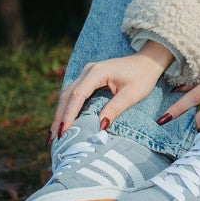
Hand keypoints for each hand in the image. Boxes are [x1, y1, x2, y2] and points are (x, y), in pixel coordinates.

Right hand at [50, 41, 173, 139]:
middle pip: (67, 96)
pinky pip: (74, 94)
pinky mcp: (88, 78)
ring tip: (54, 135)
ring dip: (61, 114)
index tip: (63, 132)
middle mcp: (87, 70)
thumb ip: (114, 109)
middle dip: (59, 118)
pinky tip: (64, 122)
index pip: (77, 95)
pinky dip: (67, 109)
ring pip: (68, 95)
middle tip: (52, 139)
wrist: (147, 61)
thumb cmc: (142, 77)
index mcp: (97, 72)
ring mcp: (86, 73)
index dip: (69, 115)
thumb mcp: (131, 95)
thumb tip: (100, 127)